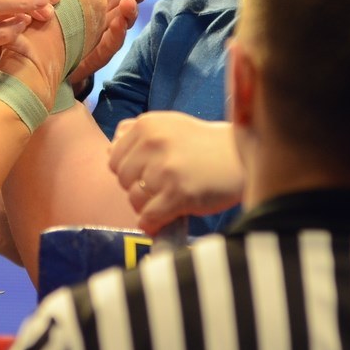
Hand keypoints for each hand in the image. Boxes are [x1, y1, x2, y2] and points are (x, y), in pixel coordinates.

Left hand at [109, 113, 243, 233]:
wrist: (241, 158)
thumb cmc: (205, 145)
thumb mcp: (169, 126)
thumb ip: (137, 135)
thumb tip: (109, 151)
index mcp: (147, 125)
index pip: (114, 159)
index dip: (129, 172)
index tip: (148, 175)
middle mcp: (152, 143)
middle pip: (122, 180)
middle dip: (138, 188)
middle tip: (161, 189)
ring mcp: (165, 169)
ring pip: (134, 200)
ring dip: (148, 207)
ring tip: (168, 201)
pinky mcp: (178, 193)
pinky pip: (149, 218)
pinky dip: (154, 224)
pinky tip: (168, 218)